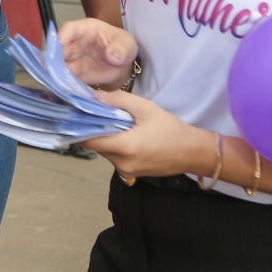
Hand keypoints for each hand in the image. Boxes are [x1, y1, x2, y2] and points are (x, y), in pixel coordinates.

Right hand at [55, 17, 137, 86]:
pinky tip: (65, 91)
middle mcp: (74, 44)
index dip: (62, 36)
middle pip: (58, 50)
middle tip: (52, 70)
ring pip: (58, 66)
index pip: (70, 29)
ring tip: (58, 83)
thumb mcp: (127, 44)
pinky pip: (66, 80)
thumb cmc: (123, 46)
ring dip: (56, 75)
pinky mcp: (74, 75)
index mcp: (85, 30)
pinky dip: (64, 86)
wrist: (124, 64)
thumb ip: (121, 48)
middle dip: (53, 59)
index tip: (58, 44)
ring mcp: (72, 60)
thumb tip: (113, 55)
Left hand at [76, 90, 214, 179]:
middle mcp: (121, 163)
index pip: (89, 142)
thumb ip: (119, 101)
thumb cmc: (171, 129)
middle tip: (99, 115)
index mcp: (124, 147)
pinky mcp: (132, 174)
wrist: (193, 153)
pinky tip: (127, 136)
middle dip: (96, 131)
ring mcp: (126, 172)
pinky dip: (116, 147)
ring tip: (116, 125)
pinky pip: (116, 159)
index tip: (78, 115)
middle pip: (97, 147)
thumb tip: (94, 96)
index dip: (81, 128)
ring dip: (107, 139)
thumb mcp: (146, 108)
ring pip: (106, 153)